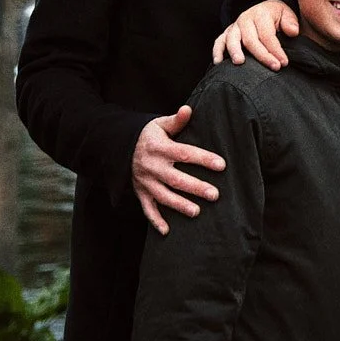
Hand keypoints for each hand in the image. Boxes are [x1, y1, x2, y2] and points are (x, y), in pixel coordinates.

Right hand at [132, 107, 225, 235]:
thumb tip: (189, 109)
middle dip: (195, 187)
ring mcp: (145, 182)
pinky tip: (167, 231)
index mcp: (160, 148)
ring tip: (196, 212)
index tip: (221, 165)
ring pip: (163, 196)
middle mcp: (152, 167)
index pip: (184, 153)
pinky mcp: (140, 192)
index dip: (203, 159)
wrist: (117, 147)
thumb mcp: (159, 124)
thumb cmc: (147, 136)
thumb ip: (176, 120)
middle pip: (176, 179)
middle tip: (215, 195)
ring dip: (179, 205)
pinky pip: (147, 209)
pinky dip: (156, 221)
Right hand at [211, 0, 297, 68]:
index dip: (275, 49)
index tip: (283, 63)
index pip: (267, 35)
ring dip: (235, 51)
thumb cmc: (277, 17)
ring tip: (240, 63)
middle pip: (250, 40)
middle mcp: (245, 19)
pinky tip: (218, 63)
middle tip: (274, 68)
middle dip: (262, 55)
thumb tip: (292, 31)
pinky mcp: (226, 34)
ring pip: (232, 40)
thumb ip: (290, 22)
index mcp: (260, 14)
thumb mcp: (287, 14)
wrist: (264, 10)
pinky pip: (219, 42)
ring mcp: (234, 27)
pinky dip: (217, 51)